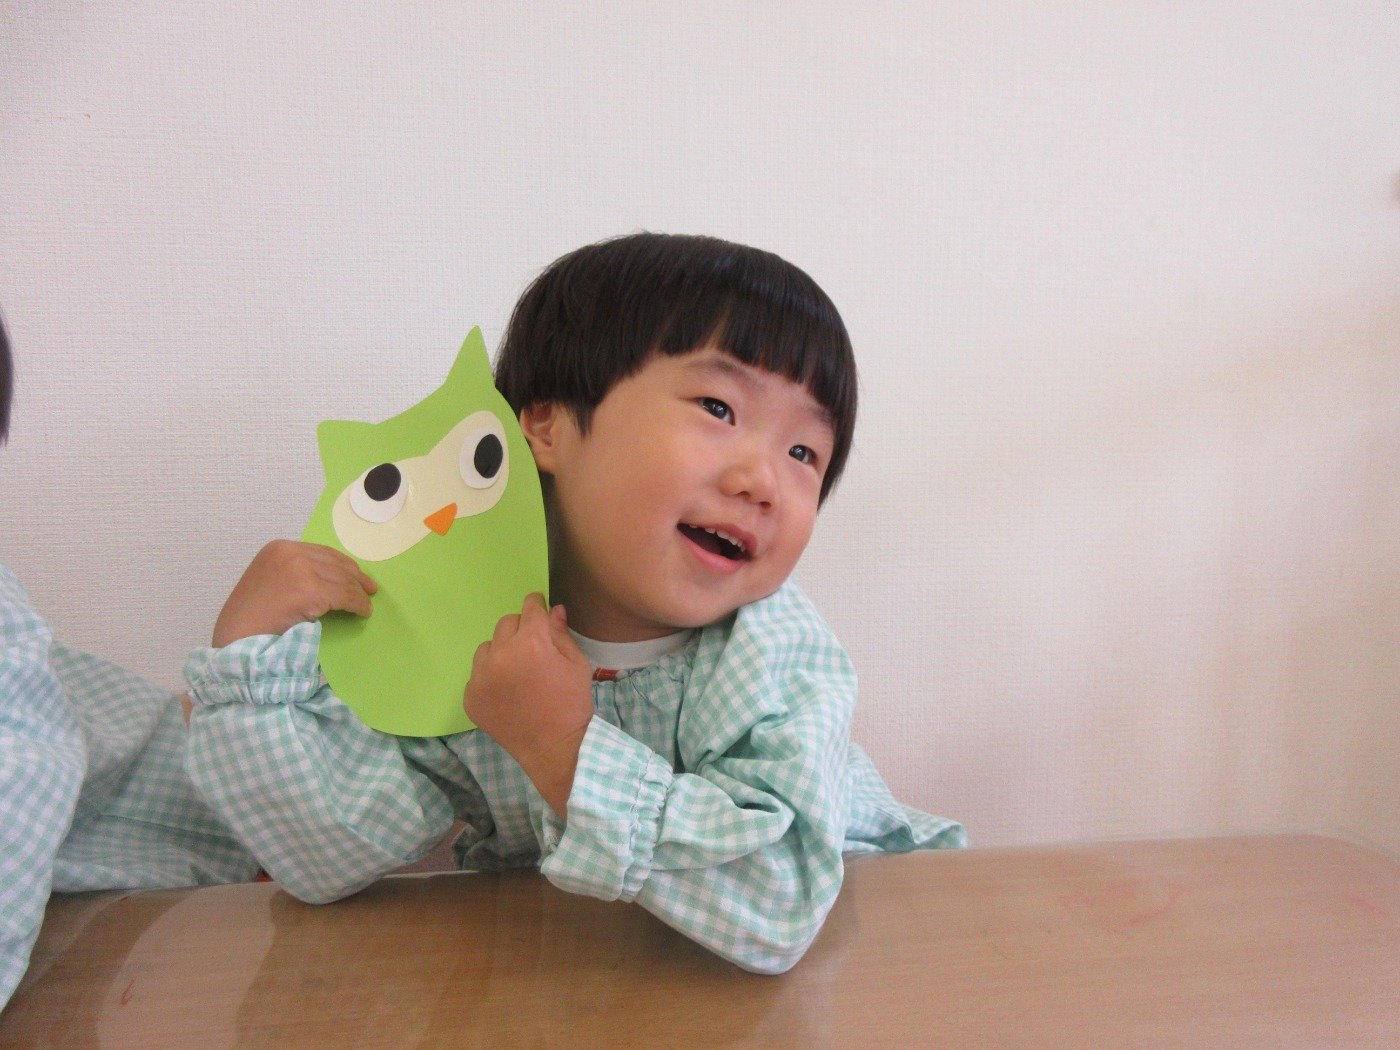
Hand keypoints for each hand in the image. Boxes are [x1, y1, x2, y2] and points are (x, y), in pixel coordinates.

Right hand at [211, 540, 377, 647]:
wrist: (237, 639)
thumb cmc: (251, 618)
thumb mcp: (271, 581)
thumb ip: (295, 573)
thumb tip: (331, 577)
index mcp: (278, 548)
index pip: (321, 552)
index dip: (343, 564)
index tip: (357, 574)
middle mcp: (289, 553)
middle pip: (335, 563)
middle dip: (355, 576)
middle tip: (369, 588)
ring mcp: (300, 570)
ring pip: (343, 580)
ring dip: (359, 593)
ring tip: (366, 604)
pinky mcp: (310, 591)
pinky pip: (345, 596)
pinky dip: (357, 604)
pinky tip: (362, 612)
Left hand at [465, 593, 592, 815]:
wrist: (555, 749)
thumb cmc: (572, 704)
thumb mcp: (577, 664)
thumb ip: (561, 633)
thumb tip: (552, 609)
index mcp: (531, 642)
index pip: (529, 607)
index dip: (537, 607)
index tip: (539, 611)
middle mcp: (501, 654)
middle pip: (506, 623)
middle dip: (520, 630)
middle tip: (533, 649)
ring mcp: (480, 677)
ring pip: (488, 647)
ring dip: (501, 652)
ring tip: (517, 673)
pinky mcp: (470, 696)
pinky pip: (477, 674)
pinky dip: (490, 678)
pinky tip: (507, 693)